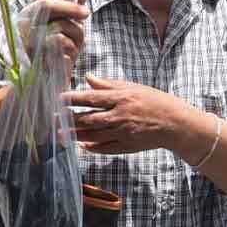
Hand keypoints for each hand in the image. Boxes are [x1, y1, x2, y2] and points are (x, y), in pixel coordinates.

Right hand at [15, 0, 89, 72]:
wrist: (50, 80)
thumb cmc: (60, 49)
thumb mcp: (69, 22)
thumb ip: (76, 0)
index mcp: (33, 10)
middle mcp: (27, 22)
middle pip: (48, 6)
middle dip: (71, 8)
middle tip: (86, 13)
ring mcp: (29, 37)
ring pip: (59, 25)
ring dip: (76, 34)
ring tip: (75, 44)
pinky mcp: (35, 53)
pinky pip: (61, 42)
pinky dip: (71, 47)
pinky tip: (69, 55)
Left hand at [66, 75, 199, 155]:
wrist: (176, 123)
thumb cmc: (154, 101)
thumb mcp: (132, 87)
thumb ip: (108, 84)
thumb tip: (88, 78)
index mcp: (121, 98)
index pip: (91, 98)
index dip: (73, 99)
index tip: (58, 99)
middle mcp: (120, 116)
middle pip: (89, 118)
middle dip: (68, 119)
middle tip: (51, 119)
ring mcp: (123, 133)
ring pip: (93, 135)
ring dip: (75, 135)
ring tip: (60, 134)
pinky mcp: (127, 147)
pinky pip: (105, 148)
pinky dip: (92, 147)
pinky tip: (81, 144)